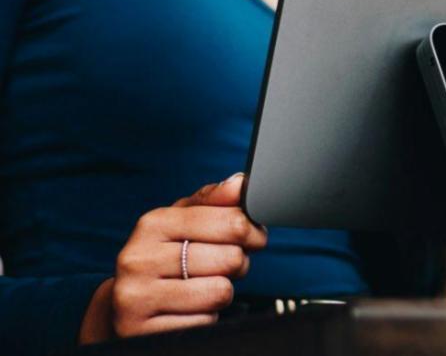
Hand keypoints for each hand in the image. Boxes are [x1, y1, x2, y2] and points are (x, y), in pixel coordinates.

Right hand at [78, 173, 267, 341]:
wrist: (122, 304)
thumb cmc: (162, 255)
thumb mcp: (181, 221)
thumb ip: (213, 200)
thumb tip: (239, 183)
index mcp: (154, 224)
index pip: (230, 222)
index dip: (252, 231)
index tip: (254, 237)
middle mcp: (140, 258)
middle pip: (230, 258)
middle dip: (238, 263)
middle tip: (226, 265)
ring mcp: (137, 297)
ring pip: (220, 291)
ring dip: (223, 291)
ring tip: (205, 285)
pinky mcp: (141, 331)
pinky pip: (204, 321)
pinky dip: (206, 316)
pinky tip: (188, 308)